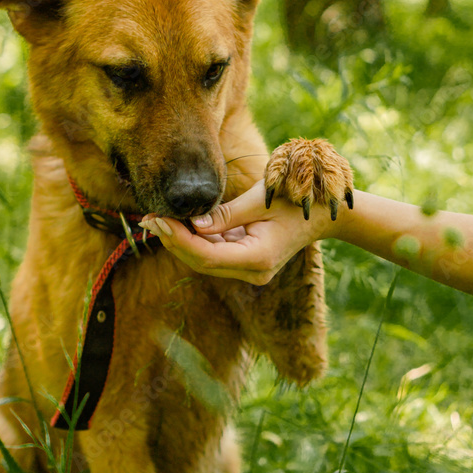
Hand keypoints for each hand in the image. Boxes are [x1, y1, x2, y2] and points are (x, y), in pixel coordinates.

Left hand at [141, 180, 343, 284]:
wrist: (324, 212)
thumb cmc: (297, 200)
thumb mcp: (260, 201)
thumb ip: (226, 214)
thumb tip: (193, 223)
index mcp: (258, 259)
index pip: (206, 256)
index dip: (177, 240)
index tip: (157, 219)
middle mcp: (253, 271)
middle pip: (202, 262)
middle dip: (173, 240)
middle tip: (148, 217)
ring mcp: (250, 269)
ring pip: (205, 259)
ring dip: (180, 240)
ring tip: (157, 218)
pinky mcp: (247, 261)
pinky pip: (215, 253)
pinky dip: (196, 239)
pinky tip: (179, 222)